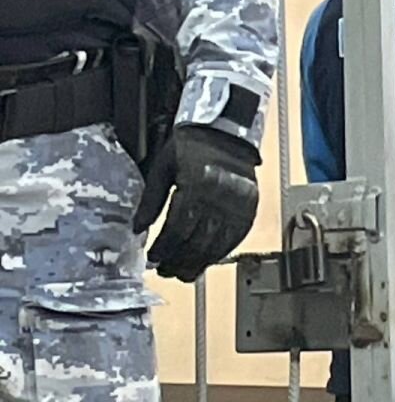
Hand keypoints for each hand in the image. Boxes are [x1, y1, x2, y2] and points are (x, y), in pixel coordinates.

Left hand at [133, 125, 259, 281]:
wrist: (226, 130)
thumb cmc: (192, 146)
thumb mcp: (163, 167)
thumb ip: (151, 200)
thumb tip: (138, 228)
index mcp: (197, 184)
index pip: (177, 228)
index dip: (163, 248)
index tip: (153, 257)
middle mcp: (221, 196)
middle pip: (197, 242)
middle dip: (178, 261)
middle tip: (165, 271)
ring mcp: (238, 203)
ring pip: (217, 245)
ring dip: (198, 263)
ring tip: (183, 271)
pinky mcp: (250, 206)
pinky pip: (236, 238)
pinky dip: (220, 252)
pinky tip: (207, 258)